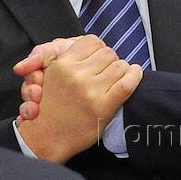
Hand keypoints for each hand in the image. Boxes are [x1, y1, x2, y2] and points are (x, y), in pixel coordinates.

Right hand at [14, 35, 142, 162]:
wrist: (47, 138)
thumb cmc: (48, 107)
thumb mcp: (45, 76)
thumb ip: (56, 58)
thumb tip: (75, 45)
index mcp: (62, 65)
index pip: (91, 41)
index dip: (98, 47)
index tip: (98, 56)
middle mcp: (76, 75)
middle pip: (107, 53)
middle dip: (110, 59)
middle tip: (108, 69)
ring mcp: (90, 91)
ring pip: (119, 66)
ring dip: (122, 69)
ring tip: (118, 76)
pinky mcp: (103, 107)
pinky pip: (127, 84)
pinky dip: (135, 76)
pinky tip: (135, 73)